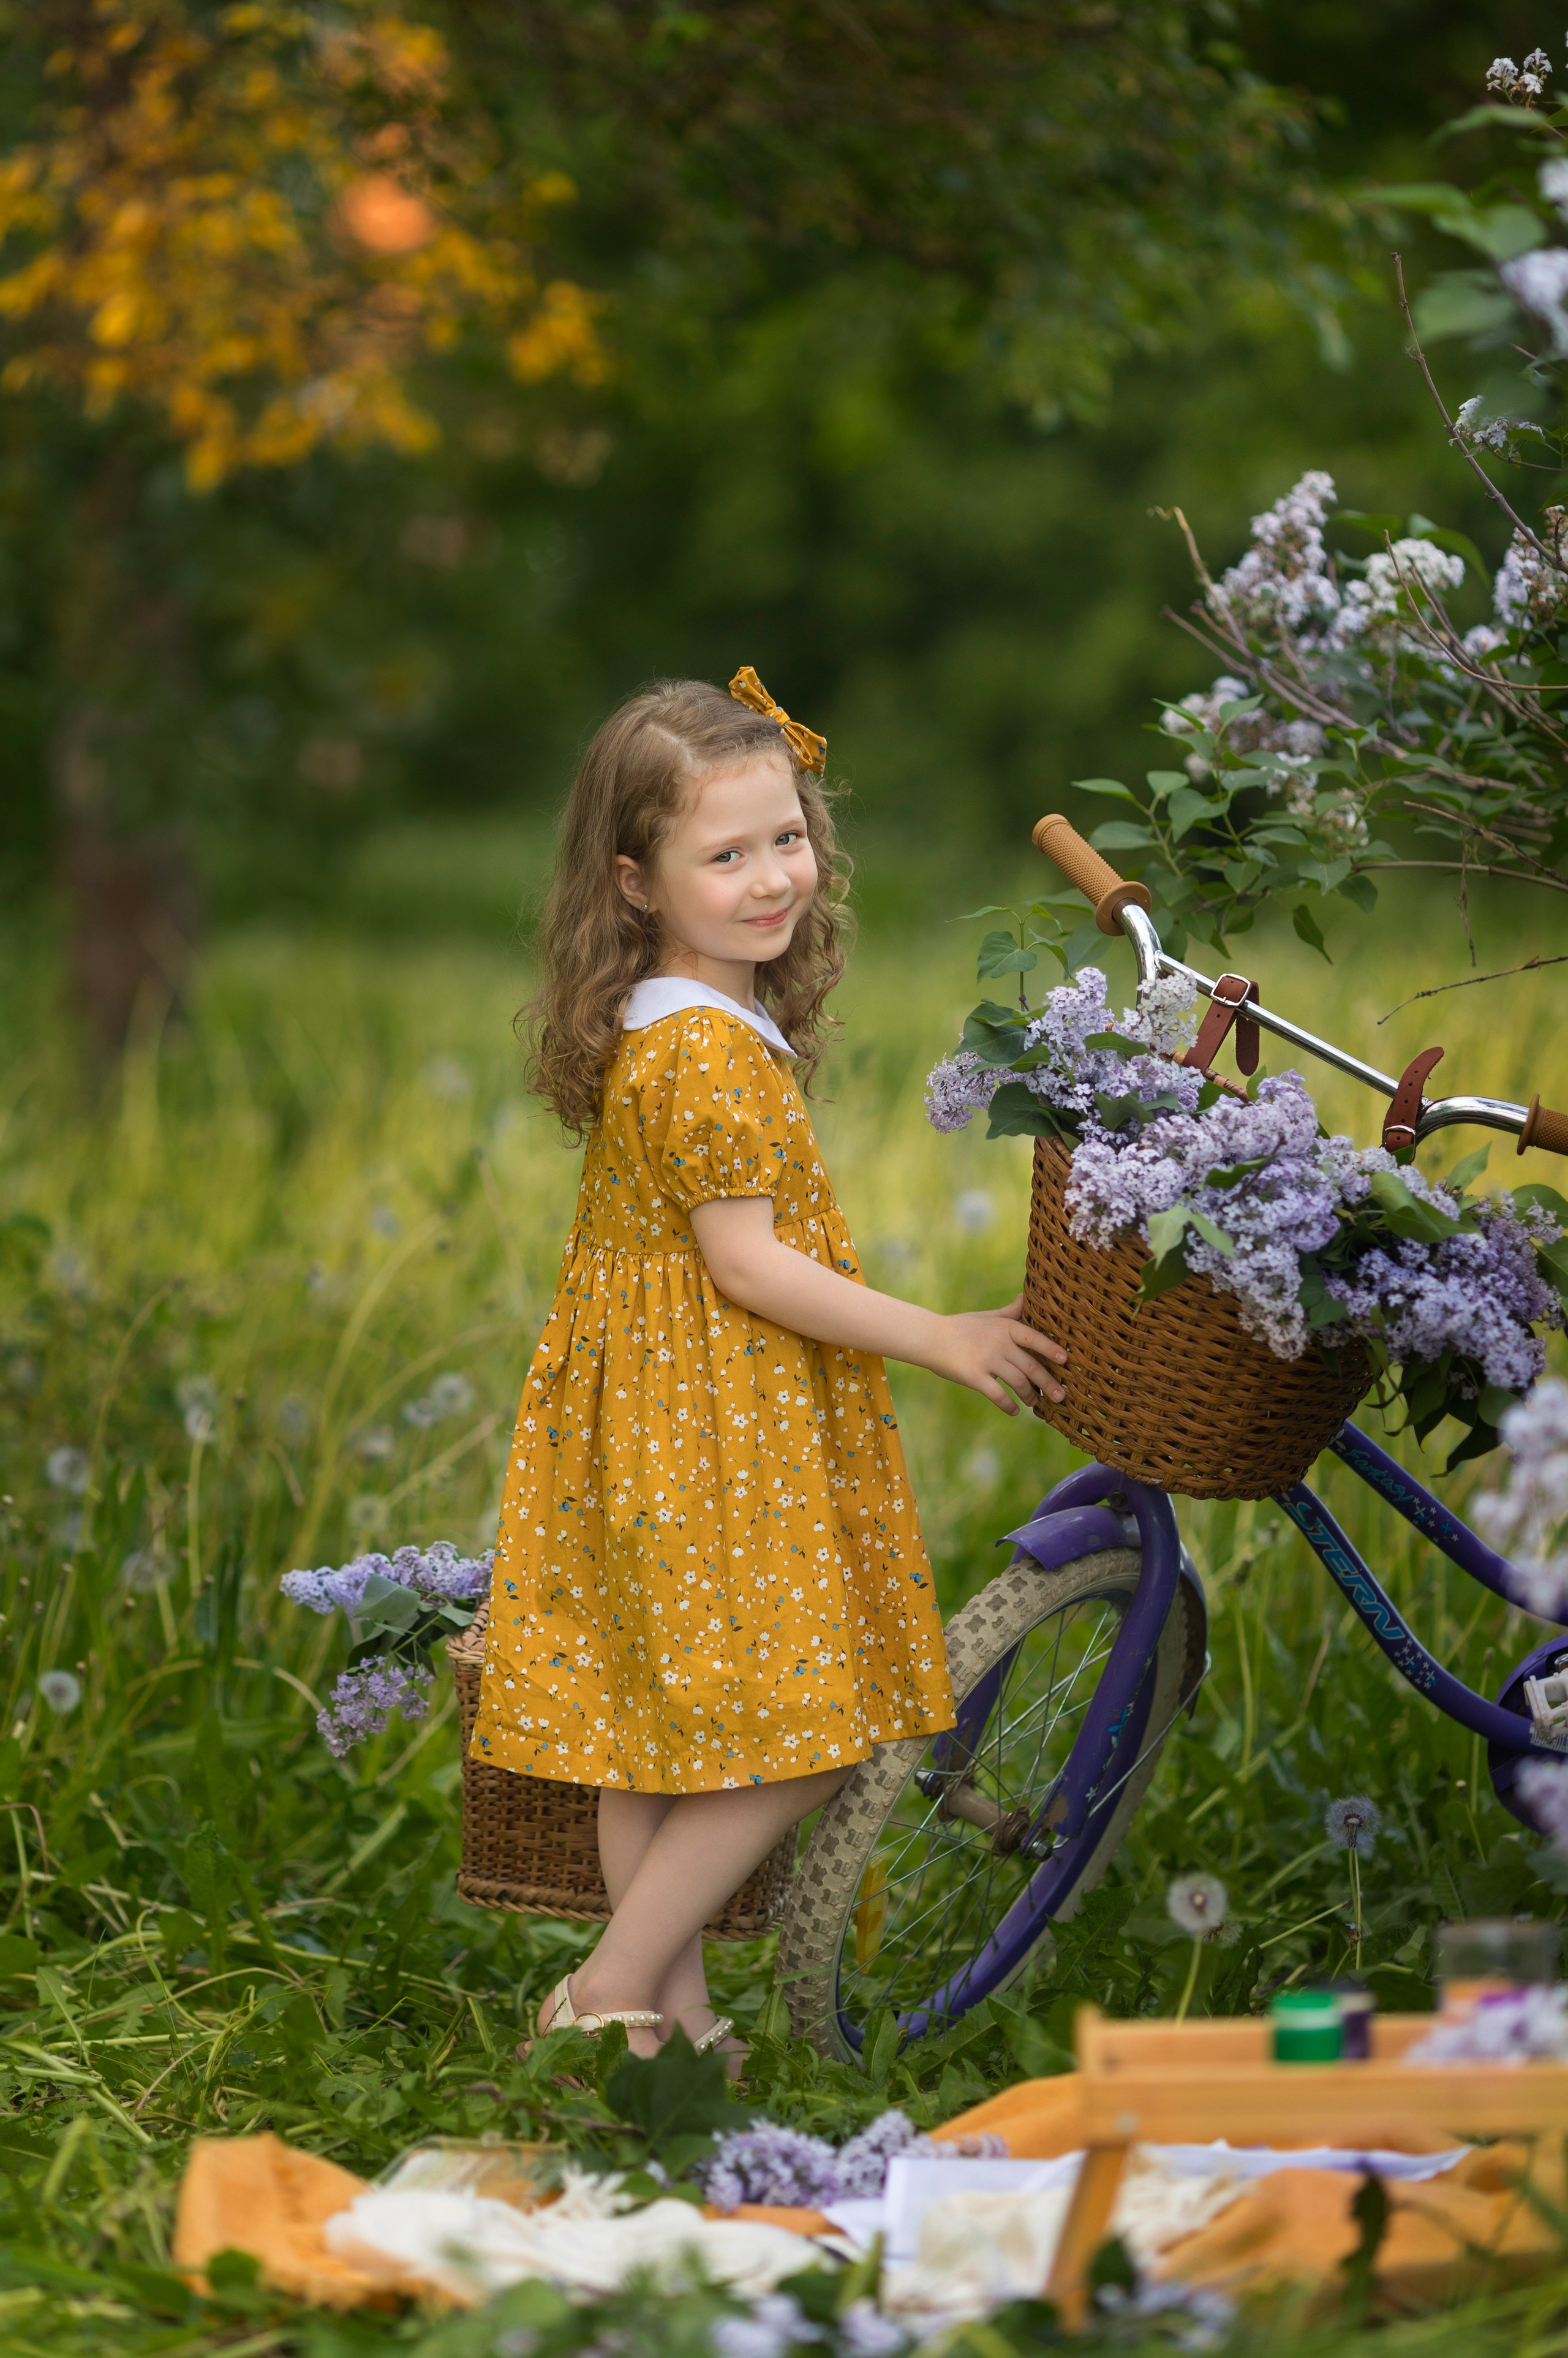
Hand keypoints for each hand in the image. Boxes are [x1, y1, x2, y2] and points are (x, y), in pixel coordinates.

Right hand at [924, 1293, 1067, 1415]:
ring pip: (1018, 1382)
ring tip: (1034, 1404)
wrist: (930, 1338)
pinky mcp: (974, 1377)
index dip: (1051, 1349)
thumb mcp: (986, 1317)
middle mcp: (999, 1343)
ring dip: (1029, 1396)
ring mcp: (987, 1360)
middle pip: (1031, 1366)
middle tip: (1060, 1397)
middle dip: (1048, 1383)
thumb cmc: (960, 1327)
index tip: (1065, 1360)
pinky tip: (1014, 1411)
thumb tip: (1024, 1298)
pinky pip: (998, 1395)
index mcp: (1004, 1327)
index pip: (1034, 1338)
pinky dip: (1008, 1405)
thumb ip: (1008, 1312)